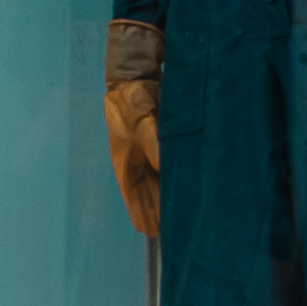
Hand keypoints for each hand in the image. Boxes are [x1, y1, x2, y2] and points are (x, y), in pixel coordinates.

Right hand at [103, 18, 161, 237]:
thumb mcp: (144, 120)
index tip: (152, 232)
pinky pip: (163, 168)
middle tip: (171, 230)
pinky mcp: (155, 142)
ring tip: (178, 215)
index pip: (133, 195)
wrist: (133, 73)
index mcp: (125, 160)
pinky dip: (170, 179)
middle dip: (155, 210)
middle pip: (146, 193)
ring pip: (155, 182)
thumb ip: (157, 144)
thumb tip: (167, 168)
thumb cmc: (133, 98)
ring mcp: (144, 152)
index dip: (142, 212)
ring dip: (163, 197)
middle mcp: (134, 160)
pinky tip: (182, 185)